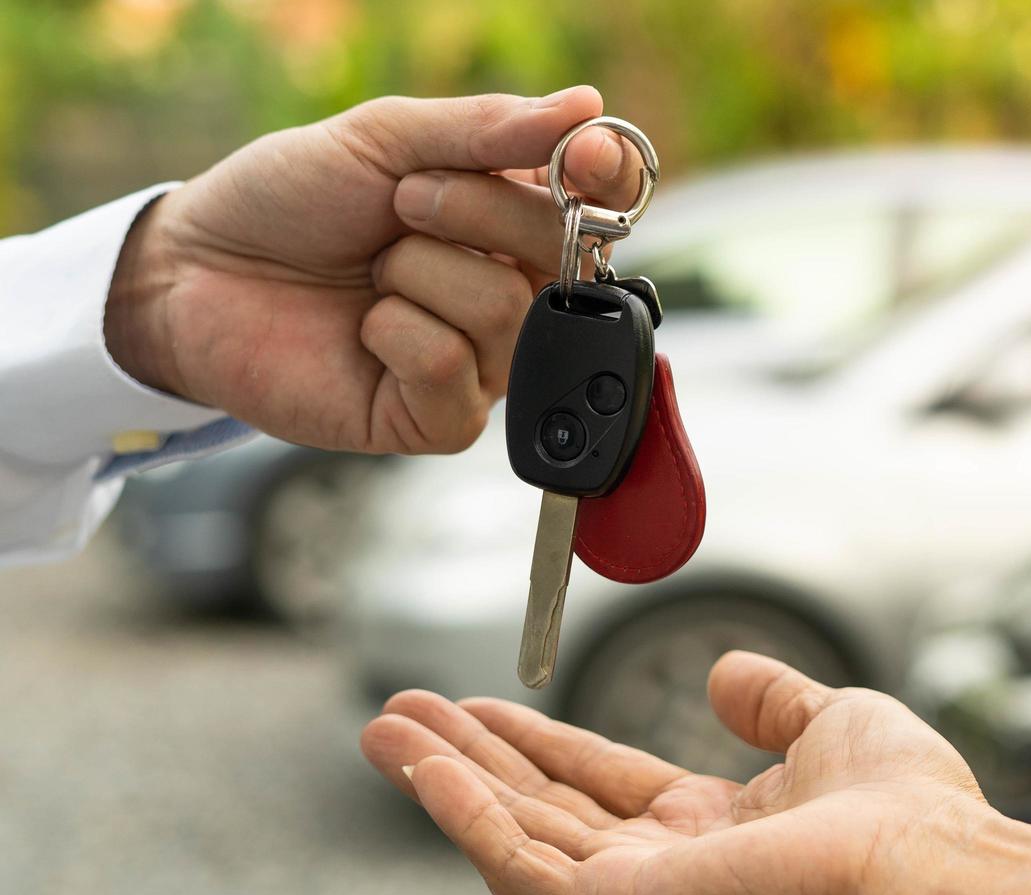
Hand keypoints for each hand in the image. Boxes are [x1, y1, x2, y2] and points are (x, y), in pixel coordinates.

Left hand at [104, 86, 640, 453]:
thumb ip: (488, 130)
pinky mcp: (438, 419)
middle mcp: (511, 293)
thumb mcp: (384, 139)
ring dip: (417, 271)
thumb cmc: (289, 200)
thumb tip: (589, 110)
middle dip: (473, 208)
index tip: (583, 157)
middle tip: (400, 202)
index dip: (606, 179)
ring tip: (371, 272)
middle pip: (562, 252)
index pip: (603, 203)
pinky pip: (453, 369)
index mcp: (511, 219)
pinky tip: (364, 330)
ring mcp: (481, 361)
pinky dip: (396, 333)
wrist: (195, 271)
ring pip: (505, 310)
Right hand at [360, 652, 1021, 894]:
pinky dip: (466, 817)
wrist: (930, 860)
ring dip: (445, 782)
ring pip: (515, 837)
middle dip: (466, 760)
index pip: (596, 781)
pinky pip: (522, 869)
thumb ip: (770, 700)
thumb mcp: (828, 721)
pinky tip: (425, 768)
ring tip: (383, 730)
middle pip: (540, 807)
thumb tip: (723, 674)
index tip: (478, 702)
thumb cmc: (906, 805)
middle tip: (395, 712)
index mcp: (711, 828)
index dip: (533, 740)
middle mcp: (666, 866)